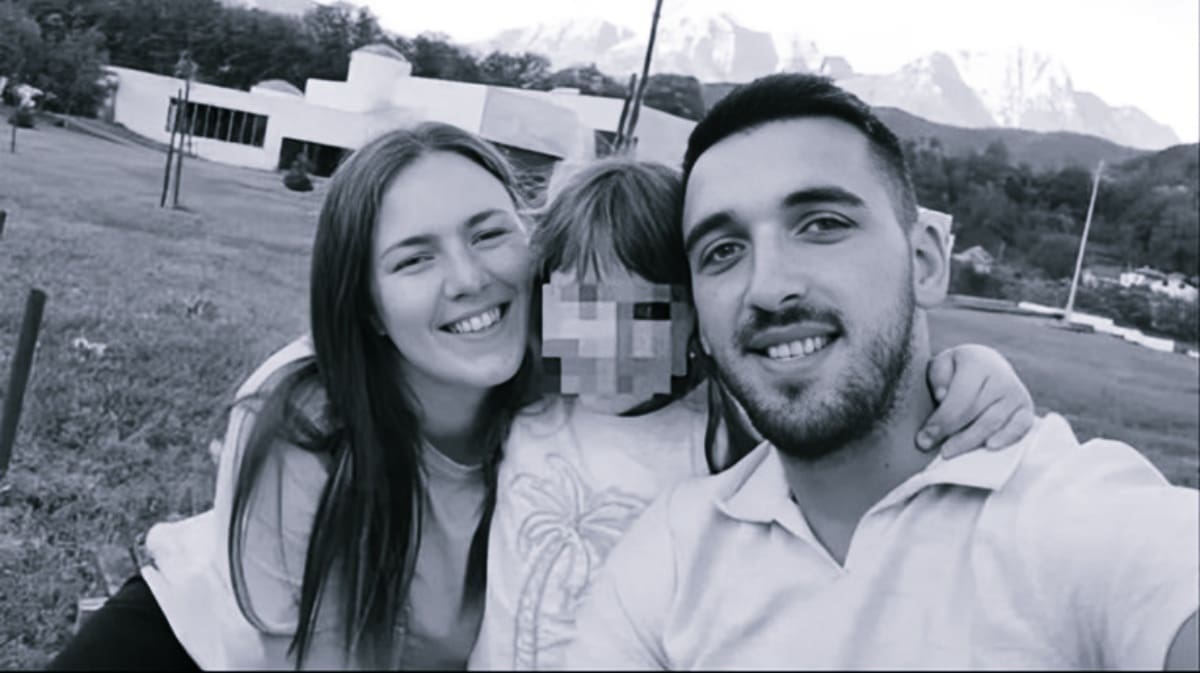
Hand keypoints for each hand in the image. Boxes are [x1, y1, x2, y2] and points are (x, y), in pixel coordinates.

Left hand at [918, 344, 1034, 457]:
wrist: (985, 367)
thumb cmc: (954, 372)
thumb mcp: (940, 366)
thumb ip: (938, 378)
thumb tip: (942, 396)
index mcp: (977, 361)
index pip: (959, 397)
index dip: (942, 421)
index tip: (923, 439)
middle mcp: (1001, 375)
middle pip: (976, 413)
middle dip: (954, 435)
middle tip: (938, 451)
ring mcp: (1016, 393)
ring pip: (993, 423)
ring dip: (971, 442)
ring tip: (951, 452)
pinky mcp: (1026, 409)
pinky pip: (1020, 427)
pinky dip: (1006, 438)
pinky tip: (989, 447)